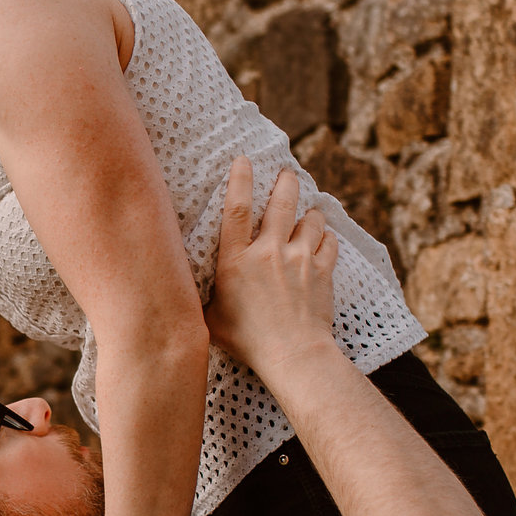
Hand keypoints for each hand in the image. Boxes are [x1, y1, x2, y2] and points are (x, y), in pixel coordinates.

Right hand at [204, 156, 339, 373]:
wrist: (293, 355)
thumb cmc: (247, 341)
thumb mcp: (211, 319)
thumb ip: (202, 297)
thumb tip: (185, 289)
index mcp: (237, 260)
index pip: (237, 209)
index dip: (240, 180)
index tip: (244, 159)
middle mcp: (269, 252)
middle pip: (281, 203)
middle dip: (286, 182)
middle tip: (287, 173)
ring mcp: (300, 259)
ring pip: (311, 219)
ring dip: (311, 212)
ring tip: (310, 210)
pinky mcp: (323, 271)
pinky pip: (330, 243)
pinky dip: (327, 238)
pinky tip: (324, 239)